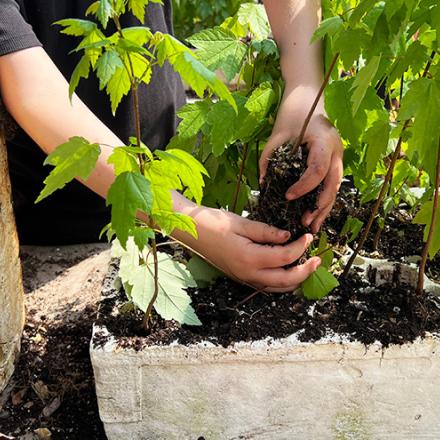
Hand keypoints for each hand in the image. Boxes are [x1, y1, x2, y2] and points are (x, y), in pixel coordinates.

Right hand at [182, 207, 320, 292]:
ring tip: (307, 267)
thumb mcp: (242, 223)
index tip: (307, 235)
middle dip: (305, 271)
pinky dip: (281, 282)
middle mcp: (247, 274)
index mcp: (249, 258)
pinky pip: (266, 286)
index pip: (285, 256)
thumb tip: (288, 237)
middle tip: (317, 260)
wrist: (190, 232)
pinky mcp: (240, 277)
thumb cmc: (213, 223)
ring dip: (295, 280)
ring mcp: (243, 278)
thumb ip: (267, 232)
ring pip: (277, 288)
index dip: (300, 246)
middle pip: (286, 281)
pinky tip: (287, 270)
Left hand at [259, 86, 343, 232]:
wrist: (308, 96)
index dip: (305, 186)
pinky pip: (331, 184)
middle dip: (320, 206)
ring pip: (335, 187)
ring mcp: (338, 156)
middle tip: (305, 222)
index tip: (289, 197)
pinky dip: (324, 200)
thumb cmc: (292, 112)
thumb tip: (262, 184)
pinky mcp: (334, 161)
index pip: (318, 169)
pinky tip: (315, 214)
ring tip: (312, 227)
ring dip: (324, 208)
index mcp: (323, 140)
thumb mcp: (277, 134)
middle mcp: (336, 150)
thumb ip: (269, 158)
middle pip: (333, 184)